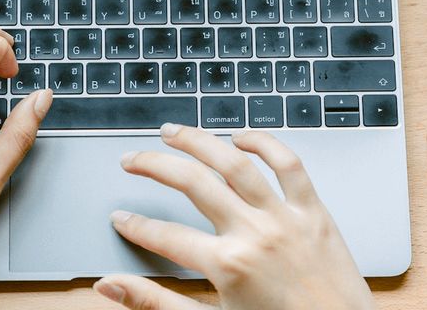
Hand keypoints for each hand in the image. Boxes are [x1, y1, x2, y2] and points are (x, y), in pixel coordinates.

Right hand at [94, 124, 374, 309]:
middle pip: (193, 184)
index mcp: (228, 265)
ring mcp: (286, 218)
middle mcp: (255, 233)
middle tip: (132, 159)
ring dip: (200, 142)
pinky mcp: (315, 212)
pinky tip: (242, 137)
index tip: (120, 217)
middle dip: (155, 166)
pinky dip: (266, 144)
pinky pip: (290, 165)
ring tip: (173, 132)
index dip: (136, 225)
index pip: (165, 236)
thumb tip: (112, 288)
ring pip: (235, 163)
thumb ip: (157, 302)